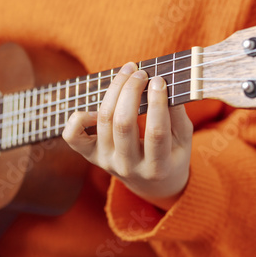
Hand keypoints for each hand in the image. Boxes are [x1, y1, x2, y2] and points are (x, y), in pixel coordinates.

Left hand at [63, 62, 192, 208]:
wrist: (151, 184)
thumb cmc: (171, 155)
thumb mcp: (183, 140)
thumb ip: (178, 115)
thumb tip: (165, 83)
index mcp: (156, 167)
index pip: (155, 133)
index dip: (157, 103)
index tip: (159, 80)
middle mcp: (128, 167)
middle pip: (123, 124)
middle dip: (131, 92)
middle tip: (141, 72)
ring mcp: (106, 161)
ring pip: (103, 121)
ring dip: (114, 91)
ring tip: (127, 72)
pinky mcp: (90, 155)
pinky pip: (73, 136)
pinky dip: (79, 117)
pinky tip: (98, 106)